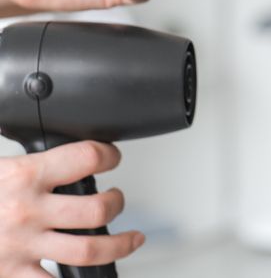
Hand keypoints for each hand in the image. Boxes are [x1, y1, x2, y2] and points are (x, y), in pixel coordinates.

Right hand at [0, 142, 142, 276]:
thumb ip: (19, 160)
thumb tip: (32, 135)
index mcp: (23, 176)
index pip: (85, 158)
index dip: (107, 155)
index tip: (111, 158)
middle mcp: (27, 211)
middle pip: (97, 208)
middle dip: (117, 202)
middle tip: (117, 199)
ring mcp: (22, 247)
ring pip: (90, 249)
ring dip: (118, 244)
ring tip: (129, 238)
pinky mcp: (11, 276)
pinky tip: (93, 276)